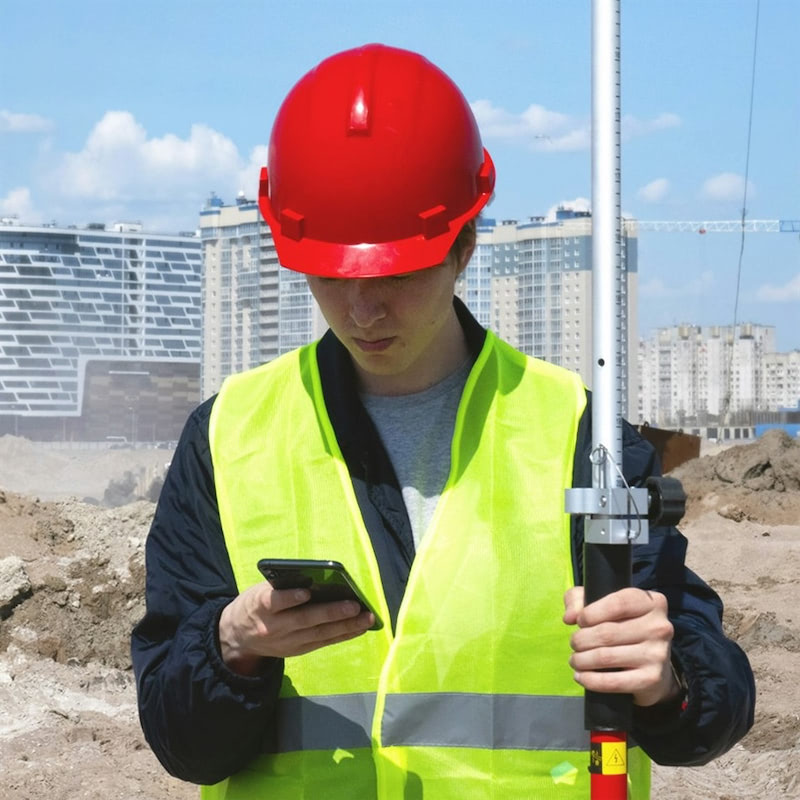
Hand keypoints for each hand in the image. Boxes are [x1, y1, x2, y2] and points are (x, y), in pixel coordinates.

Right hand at [219, 582, 374, 675]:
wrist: (237, 637)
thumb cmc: (254, 604)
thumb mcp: (259, 591)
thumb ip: (282, 586)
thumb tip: (317, 578)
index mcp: (260, 606)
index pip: (274, 601)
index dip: (290, 597)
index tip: (306, 592)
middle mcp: (274, 626)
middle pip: (305, 619)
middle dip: (332, 613)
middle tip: (354, 606)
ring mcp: (286, 642)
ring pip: (319, 634)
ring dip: (345, 626)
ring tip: (366, 618)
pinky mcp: (296, 651)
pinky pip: (322, 642)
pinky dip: (342, 635)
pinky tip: (358, 628)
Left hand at [563, 586, 679, 706]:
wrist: (654, 667)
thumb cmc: (623, 627)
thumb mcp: (602, 604)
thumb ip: (579, 600)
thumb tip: (570, 617)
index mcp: (652, 603)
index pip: (617, 604)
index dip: (590, 613)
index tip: (580, 621)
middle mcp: (659, 627)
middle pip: (607, 633)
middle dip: (580, 639)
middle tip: (574, 643)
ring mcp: (658, 655)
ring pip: (605, 657)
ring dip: (581, 660)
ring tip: (574, 659)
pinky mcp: (651, 679)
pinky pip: (612, 682)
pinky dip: (590, 680)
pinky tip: (581, 676)